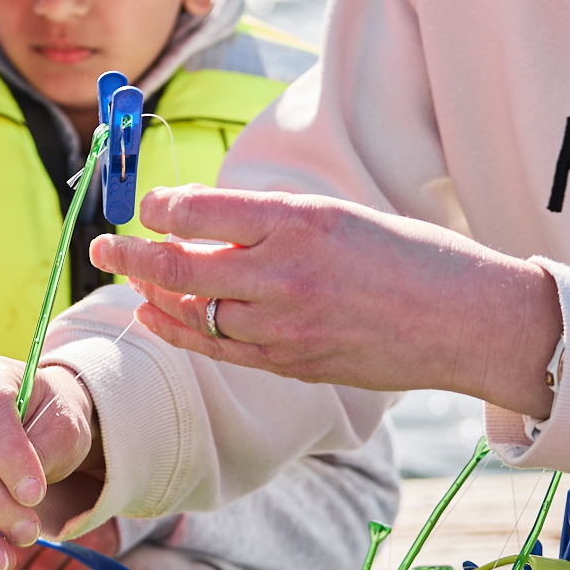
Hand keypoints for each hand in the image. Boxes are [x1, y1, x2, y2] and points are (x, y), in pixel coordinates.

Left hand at [92, 187, 562, 417]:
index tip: (145, 206)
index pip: (199, 210)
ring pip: (191, 312)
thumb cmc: (409, 257)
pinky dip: (177, 332)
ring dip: (152, 295)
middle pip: (179, 265)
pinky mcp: (291, 364)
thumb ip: (268, 219)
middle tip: (103, 248)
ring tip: (130, 280)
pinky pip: (217, 349)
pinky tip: (154, 318)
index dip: (159, 208)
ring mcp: (285, 325)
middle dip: (129, 255)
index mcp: (298, 221)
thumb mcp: (338, 214)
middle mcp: (284, 273)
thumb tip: (195, 216)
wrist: (466, 321)